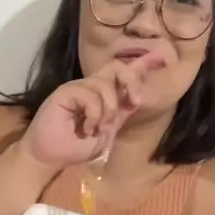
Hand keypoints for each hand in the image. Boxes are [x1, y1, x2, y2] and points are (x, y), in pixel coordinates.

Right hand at [21, 51, 166, 168]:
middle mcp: (93, 87)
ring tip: (97, 129)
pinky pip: (90, 95)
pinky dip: (94, 114)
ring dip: (108, 111)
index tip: (165, 57)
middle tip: (134, 102)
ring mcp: (78, 88)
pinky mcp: (66, 92)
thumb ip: (121, 114)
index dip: (145, 64)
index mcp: (105, 96)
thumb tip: (139, 97)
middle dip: (132, 81)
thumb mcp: (107, 132)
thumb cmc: (75, 148)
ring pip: (106, 85)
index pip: (126, 74)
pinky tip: (85, 128)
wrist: (49, 157)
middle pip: (119, 67)